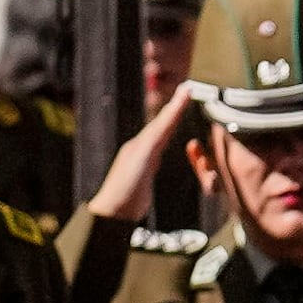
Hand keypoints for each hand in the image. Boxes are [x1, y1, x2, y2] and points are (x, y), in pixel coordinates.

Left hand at [85, 87, 199, 224]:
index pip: (163, 120)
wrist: (114, 214)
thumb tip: (172, 109)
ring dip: (172, 125)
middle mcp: (141, 149)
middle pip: (162, 126)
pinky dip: (170, 144)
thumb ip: (158, 132)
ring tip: (181, 114)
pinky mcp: (147, 177)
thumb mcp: (144, 156)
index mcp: (141, 143)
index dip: (176, 105)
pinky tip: (171, 148)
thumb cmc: (126, 186)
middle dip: (174, 111)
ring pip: (161, 138)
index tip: (188, 89)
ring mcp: (143, 163)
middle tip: (187, 95)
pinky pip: (162, 154)